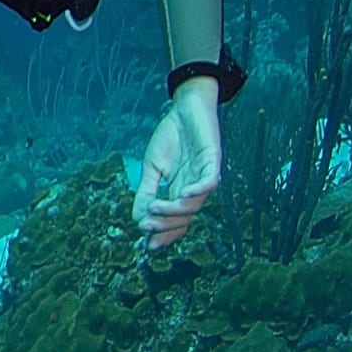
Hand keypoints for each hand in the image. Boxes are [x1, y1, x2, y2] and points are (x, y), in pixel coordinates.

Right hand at [135, 75, 223, 250]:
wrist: (185, 107)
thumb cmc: (171, 137)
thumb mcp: (152, 167)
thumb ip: (147, 191)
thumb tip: (137, 218)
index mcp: (180, 192)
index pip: (176, 221)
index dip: (164, 233)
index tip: (147, 244)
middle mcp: (195, 189)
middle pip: (185, 217)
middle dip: (166, 225)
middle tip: (147, 225)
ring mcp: (205, 176)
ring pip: (195, 203)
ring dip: (175, 210)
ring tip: (155, 207)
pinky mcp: (213, 160)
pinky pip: (210, 182)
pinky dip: (199, 190)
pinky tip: (183, 194)